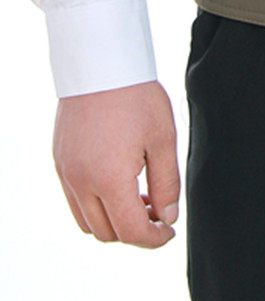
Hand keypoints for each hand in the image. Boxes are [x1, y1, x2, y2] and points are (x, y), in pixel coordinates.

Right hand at [53, 79, 179, 247]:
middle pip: (107, 233)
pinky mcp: (59, 161)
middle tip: (157, 212)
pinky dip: (96, 204)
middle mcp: (80, 181)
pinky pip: (74, 200)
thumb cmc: (136, 96)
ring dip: (113, 220)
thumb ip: (167, 184)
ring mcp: (66, 172)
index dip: (154, 239)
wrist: (101, 62)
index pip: (131, 231)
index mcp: (109, 179)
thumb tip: (167, 218)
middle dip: (134, 231)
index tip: (169, 232)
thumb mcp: (163, 139)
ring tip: (139, 196)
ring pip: (87, 221)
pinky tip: (119, 181)